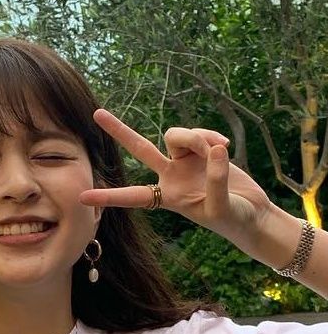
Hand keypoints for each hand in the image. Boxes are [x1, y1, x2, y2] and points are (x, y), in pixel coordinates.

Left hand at [79, 109, 271, 244]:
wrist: (252, 212)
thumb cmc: (234, 219)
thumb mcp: (222, 207)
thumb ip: (216, 180)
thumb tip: (214, 149)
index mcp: (168, 198)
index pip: (133, 197)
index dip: (109, 197)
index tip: (82, 197)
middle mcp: (170, 177)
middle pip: (140, 149)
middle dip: (120, 131)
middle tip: (97, 114)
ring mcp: (185, 161)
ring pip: (177, 134)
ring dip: (197, 137)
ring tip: (219, 151)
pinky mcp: (203, 150)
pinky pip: (200, 133)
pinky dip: (212, 137)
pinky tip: (225, 148)